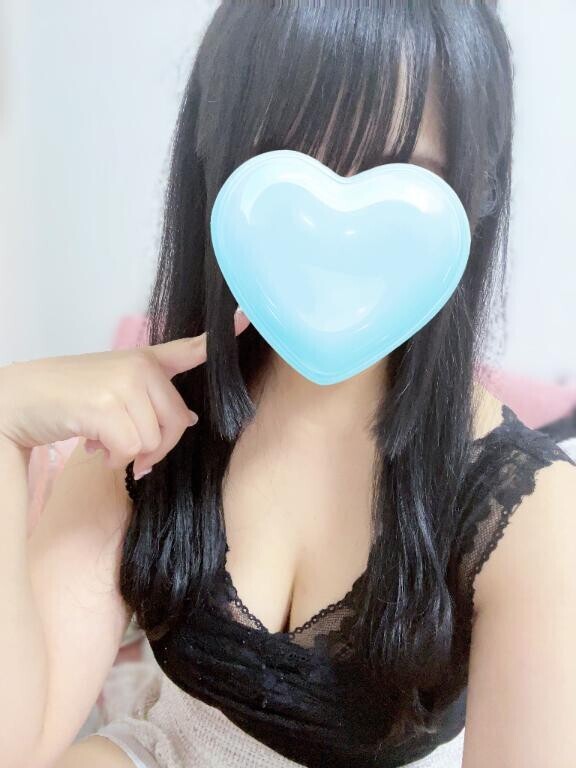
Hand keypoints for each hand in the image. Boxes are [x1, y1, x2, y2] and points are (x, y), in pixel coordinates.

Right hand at [0, 309, 250, 477]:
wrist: (23, 400)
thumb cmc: (71, 399)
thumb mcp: (116, 392)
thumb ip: (155, 402)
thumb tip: (188, 421)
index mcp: (145, 360)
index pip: (189, 348)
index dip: (219, 338)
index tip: (248, 317)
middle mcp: (140, 366)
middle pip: (176, 423)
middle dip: (156, 447)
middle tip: (128, 450)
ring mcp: (124, 383)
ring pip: (154, 441)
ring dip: (129, 454)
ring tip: (103, 441)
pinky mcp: (107, 405)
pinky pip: (132, 450)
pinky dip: (115, 459)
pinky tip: (95, 447)